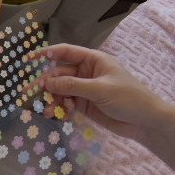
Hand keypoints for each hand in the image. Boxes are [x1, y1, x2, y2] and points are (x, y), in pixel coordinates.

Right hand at [36, 44, 166, 140]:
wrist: (145, 121)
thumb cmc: (129, 98)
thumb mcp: (100, 89)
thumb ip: (72, 85)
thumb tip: (47, 82)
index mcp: (94, 61)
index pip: (66, 52)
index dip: (47, 54)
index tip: (29, 60)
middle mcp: (87, 73)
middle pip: (59, 74)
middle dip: (45, 84)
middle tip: (28, 95)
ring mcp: (85, 89)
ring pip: (60, 91)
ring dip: (51, 100)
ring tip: (46, 111)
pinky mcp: (85, 105)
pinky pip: (66, 104)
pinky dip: (59, 109)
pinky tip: (56, 115)